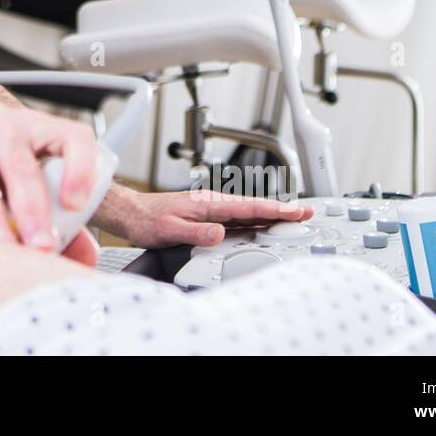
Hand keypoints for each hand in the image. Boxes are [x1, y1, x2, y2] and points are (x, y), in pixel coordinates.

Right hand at [0, 101, 98, 252]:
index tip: (78, 205)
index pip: (71, 136)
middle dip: (32, 209)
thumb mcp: (19, 187)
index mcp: (34, 126)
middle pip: (20, 160)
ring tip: (1, 249)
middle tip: (40, 246)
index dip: (80, 167)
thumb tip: (84, 257)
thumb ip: (53, 218)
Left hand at [93, 184, 313, 247]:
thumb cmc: (145, 219)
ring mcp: (209, 208)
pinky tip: (261, 226)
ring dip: (269, 215)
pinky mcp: (205, 215)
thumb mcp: (169, 229)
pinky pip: (236, 218)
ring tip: (292, 218)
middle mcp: (211, 203)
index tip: (295, 212)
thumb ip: (196, 232)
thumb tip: (220, 233)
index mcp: (207, 203)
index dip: (274, 210)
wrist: (129, 212)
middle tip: (306, 213)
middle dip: (281, 210)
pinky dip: (253, 220)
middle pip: (253, 207)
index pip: (248, 207)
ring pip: (246, 212)